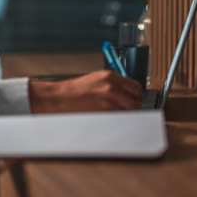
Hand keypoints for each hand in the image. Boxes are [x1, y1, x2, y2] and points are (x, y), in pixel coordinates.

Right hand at [28, 70, 142, 113]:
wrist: (61, 97)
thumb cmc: (75, 91)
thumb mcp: (96, 80)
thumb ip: (113, 84)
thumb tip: (126, 93)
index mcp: (111, 76)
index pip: (136, 86)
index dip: (136, 95)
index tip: (133, 99)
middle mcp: (112, 86)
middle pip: (136, 99)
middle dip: (134, 106)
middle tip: (126, 109)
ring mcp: (110, 99)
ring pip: (130, 110)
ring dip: (126, 114)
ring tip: (115, 114)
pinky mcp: (105, 111)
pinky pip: (120, 117)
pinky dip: (119, 120)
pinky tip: (109, 118)